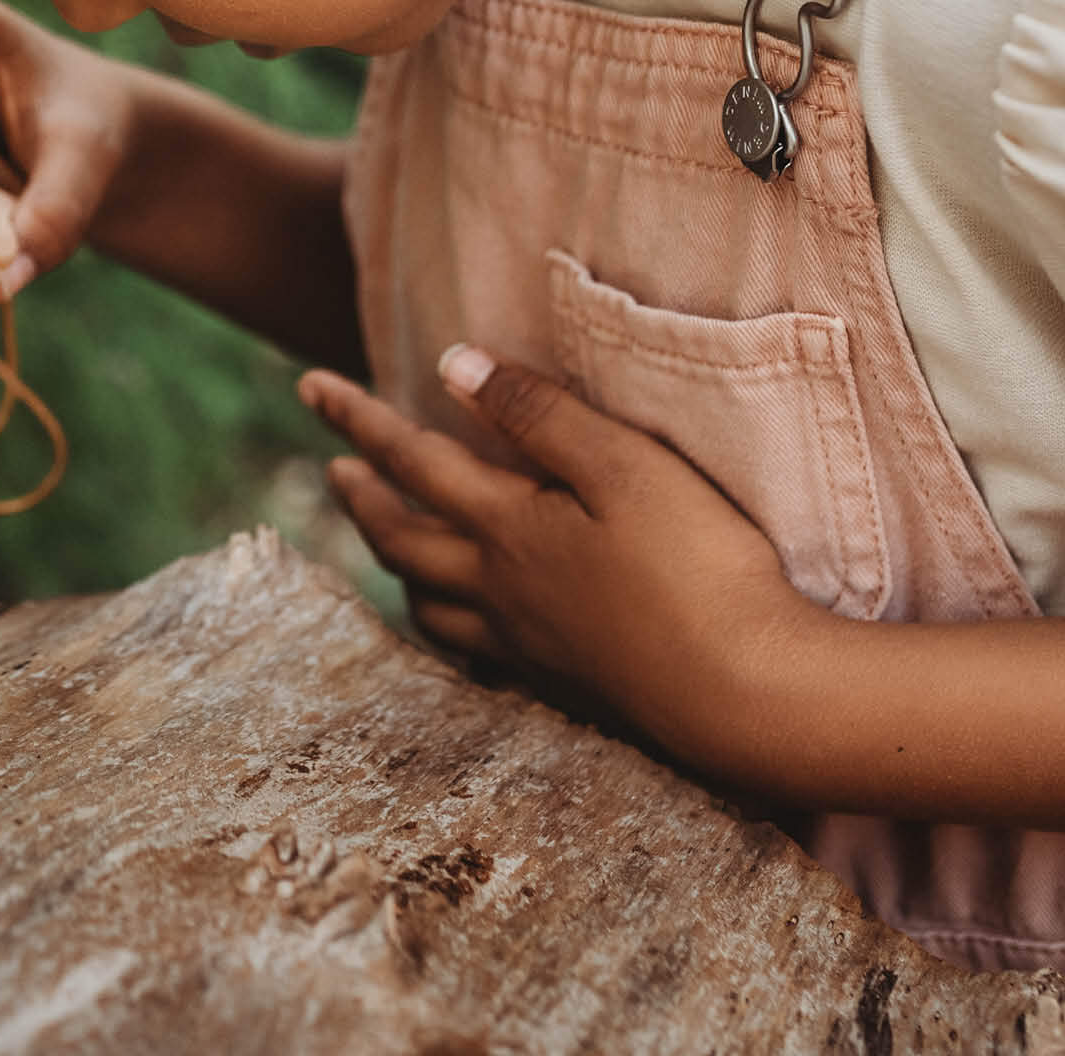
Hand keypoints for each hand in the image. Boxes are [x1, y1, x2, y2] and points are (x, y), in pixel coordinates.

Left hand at [296, 346, 820, 768]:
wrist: (754, 700)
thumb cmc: (699, 568)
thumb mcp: (624, 465)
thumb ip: (536, 413)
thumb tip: (451, 364)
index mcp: (508, 529)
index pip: (411, 460)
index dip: (356, 419)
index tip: (309, 385)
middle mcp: (501, 593)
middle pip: (402, 542)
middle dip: (360, 498)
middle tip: (333, 471)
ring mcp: (530, 650)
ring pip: (433, 609)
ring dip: (399, 568)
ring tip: (392, 547)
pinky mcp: (568, 693)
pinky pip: (479, 661)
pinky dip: (455, 636)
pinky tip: (473, 634)